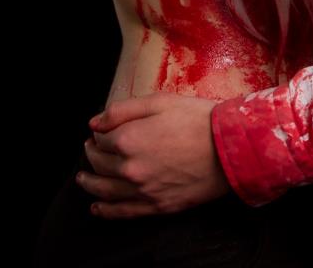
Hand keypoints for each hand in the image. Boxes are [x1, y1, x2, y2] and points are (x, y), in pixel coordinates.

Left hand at [77, 94, 228, 217]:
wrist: (229, 148)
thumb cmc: (197, 119)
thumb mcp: (161, 101)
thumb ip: (123, 110)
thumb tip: (95, 123)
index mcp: (128, 140)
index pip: (101, 139)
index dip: (98, 134)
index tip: (100, 132)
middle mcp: (129, 169)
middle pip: (99, 164)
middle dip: (91, 155)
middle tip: (91, 149)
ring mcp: (142, 191)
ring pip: (104, 190)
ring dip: (89, 183)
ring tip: (83, 178)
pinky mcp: (156, 206)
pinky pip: (122, 213)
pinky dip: (105, 210)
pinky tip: (97, 207)